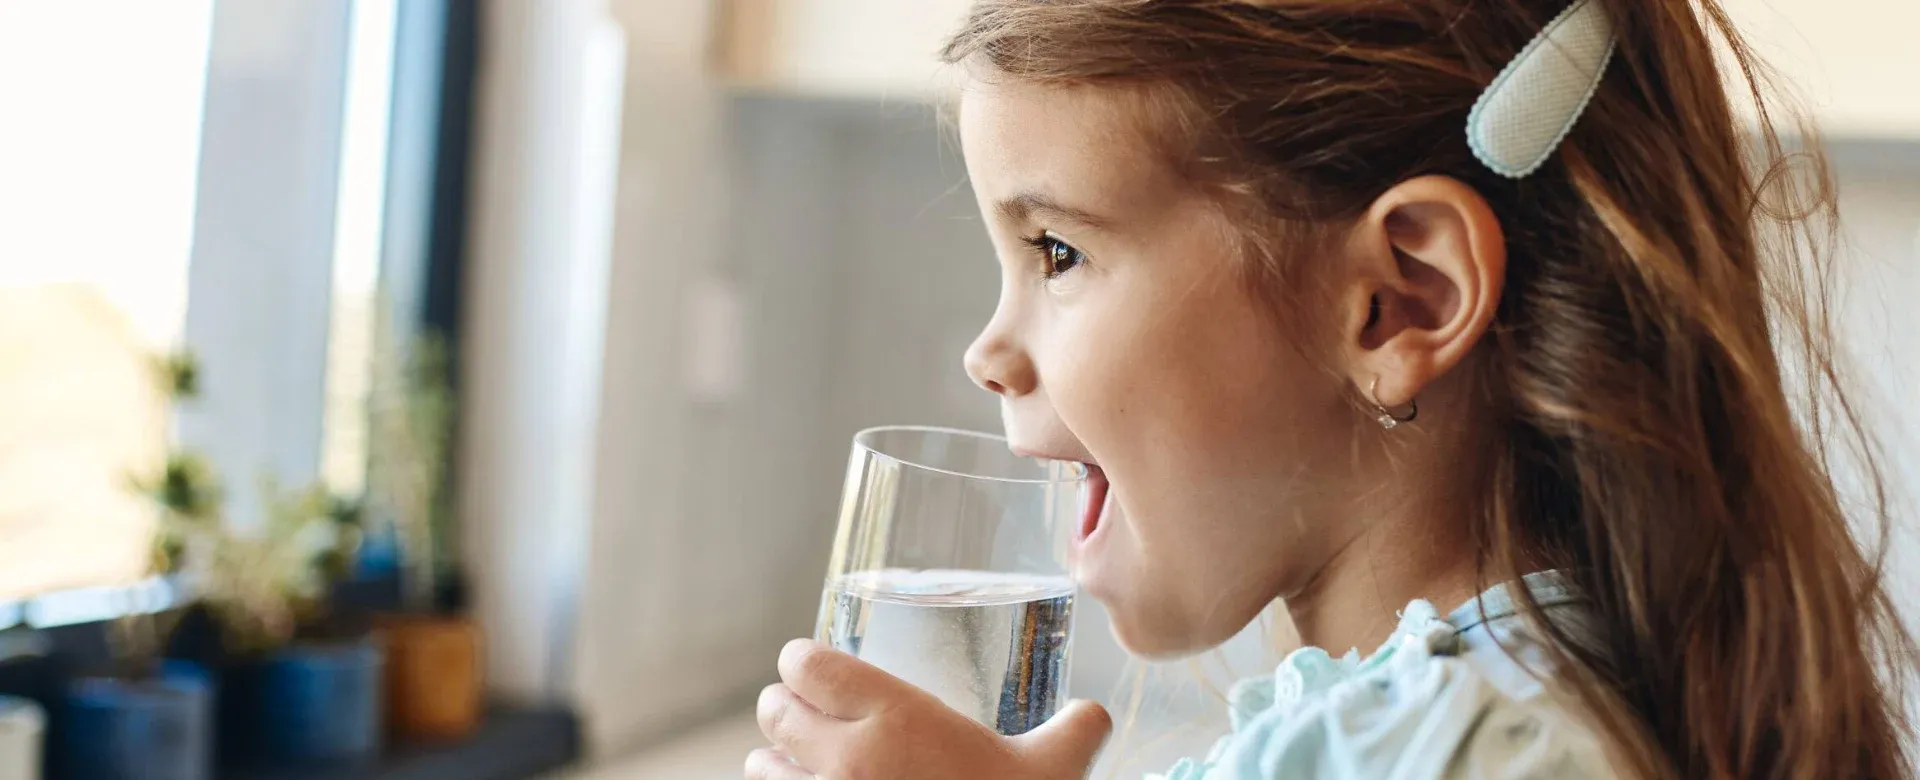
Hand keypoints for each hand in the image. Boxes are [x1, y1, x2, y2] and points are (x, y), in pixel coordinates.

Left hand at [745, 639, 1110, 779]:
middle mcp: (847, 757)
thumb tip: (1094, 715)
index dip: (802, 662)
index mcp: (895, 718)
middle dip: (785, 707)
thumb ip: (1075, 730)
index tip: (813, 667)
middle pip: (775, 711)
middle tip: (803, 711)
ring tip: (793, 762)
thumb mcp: (1054, 771)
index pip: (807, 665)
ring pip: (761, 766)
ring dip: (773, 760)